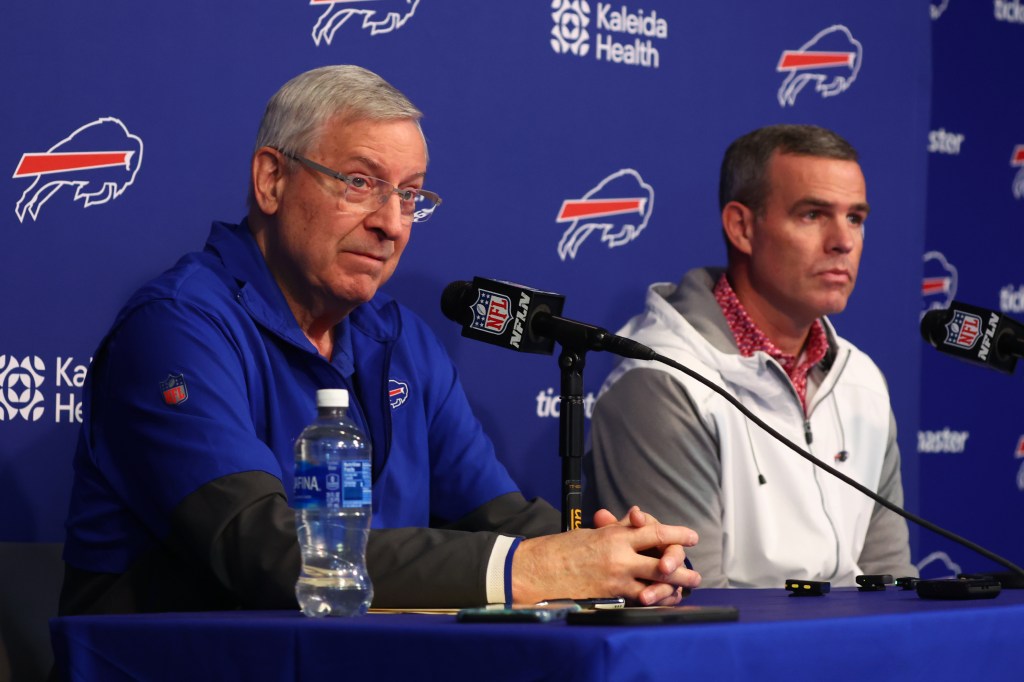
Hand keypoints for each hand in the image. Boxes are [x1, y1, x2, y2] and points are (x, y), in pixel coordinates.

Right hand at [511, 506, 699, 605]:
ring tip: (684, 592)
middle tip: (695, 574)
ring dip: (673, 588)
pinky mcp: (610, 596)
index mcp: (616, 535)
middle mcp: (620, 556)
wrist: (540, 568)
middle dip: (682, 568)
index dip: (677, 534)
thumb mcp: (594, 532)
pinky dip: (653, 601)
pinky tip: (662, 602)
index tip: (692, 537)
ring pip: (655, 584)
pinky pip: (639, 600)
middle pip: (662, 560)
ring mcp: (616, 578)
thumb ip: (619, 529)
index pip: (655, 531)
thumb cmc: (564, 548)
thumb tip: (638, 521)